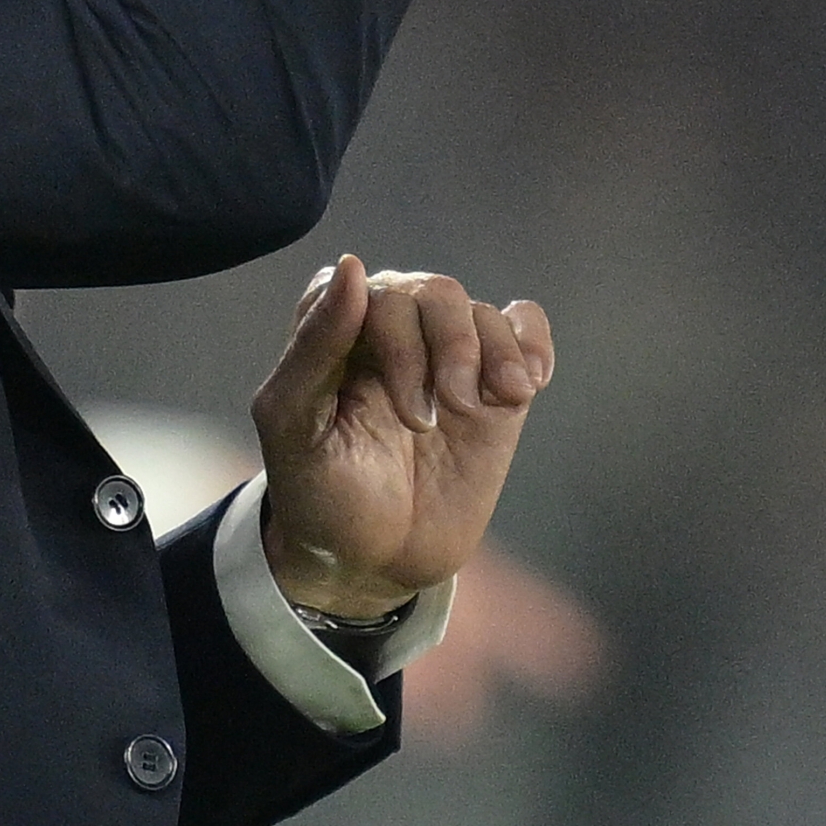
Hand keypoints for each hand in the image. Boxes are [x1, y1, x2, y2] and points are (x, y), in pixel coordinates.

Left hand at [251, 255, 553, 617]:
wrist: (371, 561)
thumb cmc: (317, 492)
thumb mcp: (293, 425)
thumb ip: (315, 345)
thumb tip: (353, 264)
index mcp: (334, 328)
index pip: (367, 288)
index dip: (388, 338)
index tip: (389, 401)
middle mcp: (392, 330)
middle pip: (432, 293)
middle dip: (440, 351)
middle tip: (424, 422)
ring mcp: (447, 357)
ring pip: (480, 312)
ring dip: (487, 356)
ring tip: (475, 408)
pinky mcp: (494, 387)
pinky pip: (524, 328)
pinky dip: (532, 346)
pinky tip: (519, 389)